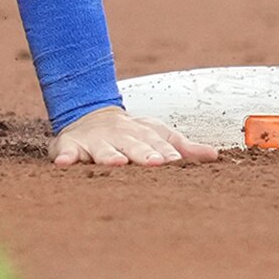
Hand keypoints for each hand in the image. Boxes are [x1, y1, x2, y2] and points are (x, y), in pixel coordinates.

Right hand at [51, 105, 219, 165]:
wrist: (90, 115)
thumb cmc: (131, 134)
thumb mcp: (157, 136)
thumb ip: (183, 147)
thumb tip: (215, 155)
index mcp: (143, 134)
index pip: (158, 144)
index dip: (167, 152)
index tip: (176, 161)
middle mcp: (120, 136)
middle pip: (133, 146)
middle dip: (144, 154)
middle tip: (155, 163)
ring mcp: (95, 141)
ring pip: (103, 150)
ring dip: (109, 156)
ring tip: (116, 163)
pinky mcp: (69, 147)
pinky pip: (65, 152)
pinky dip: (64, 157)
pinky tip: (63, 163)